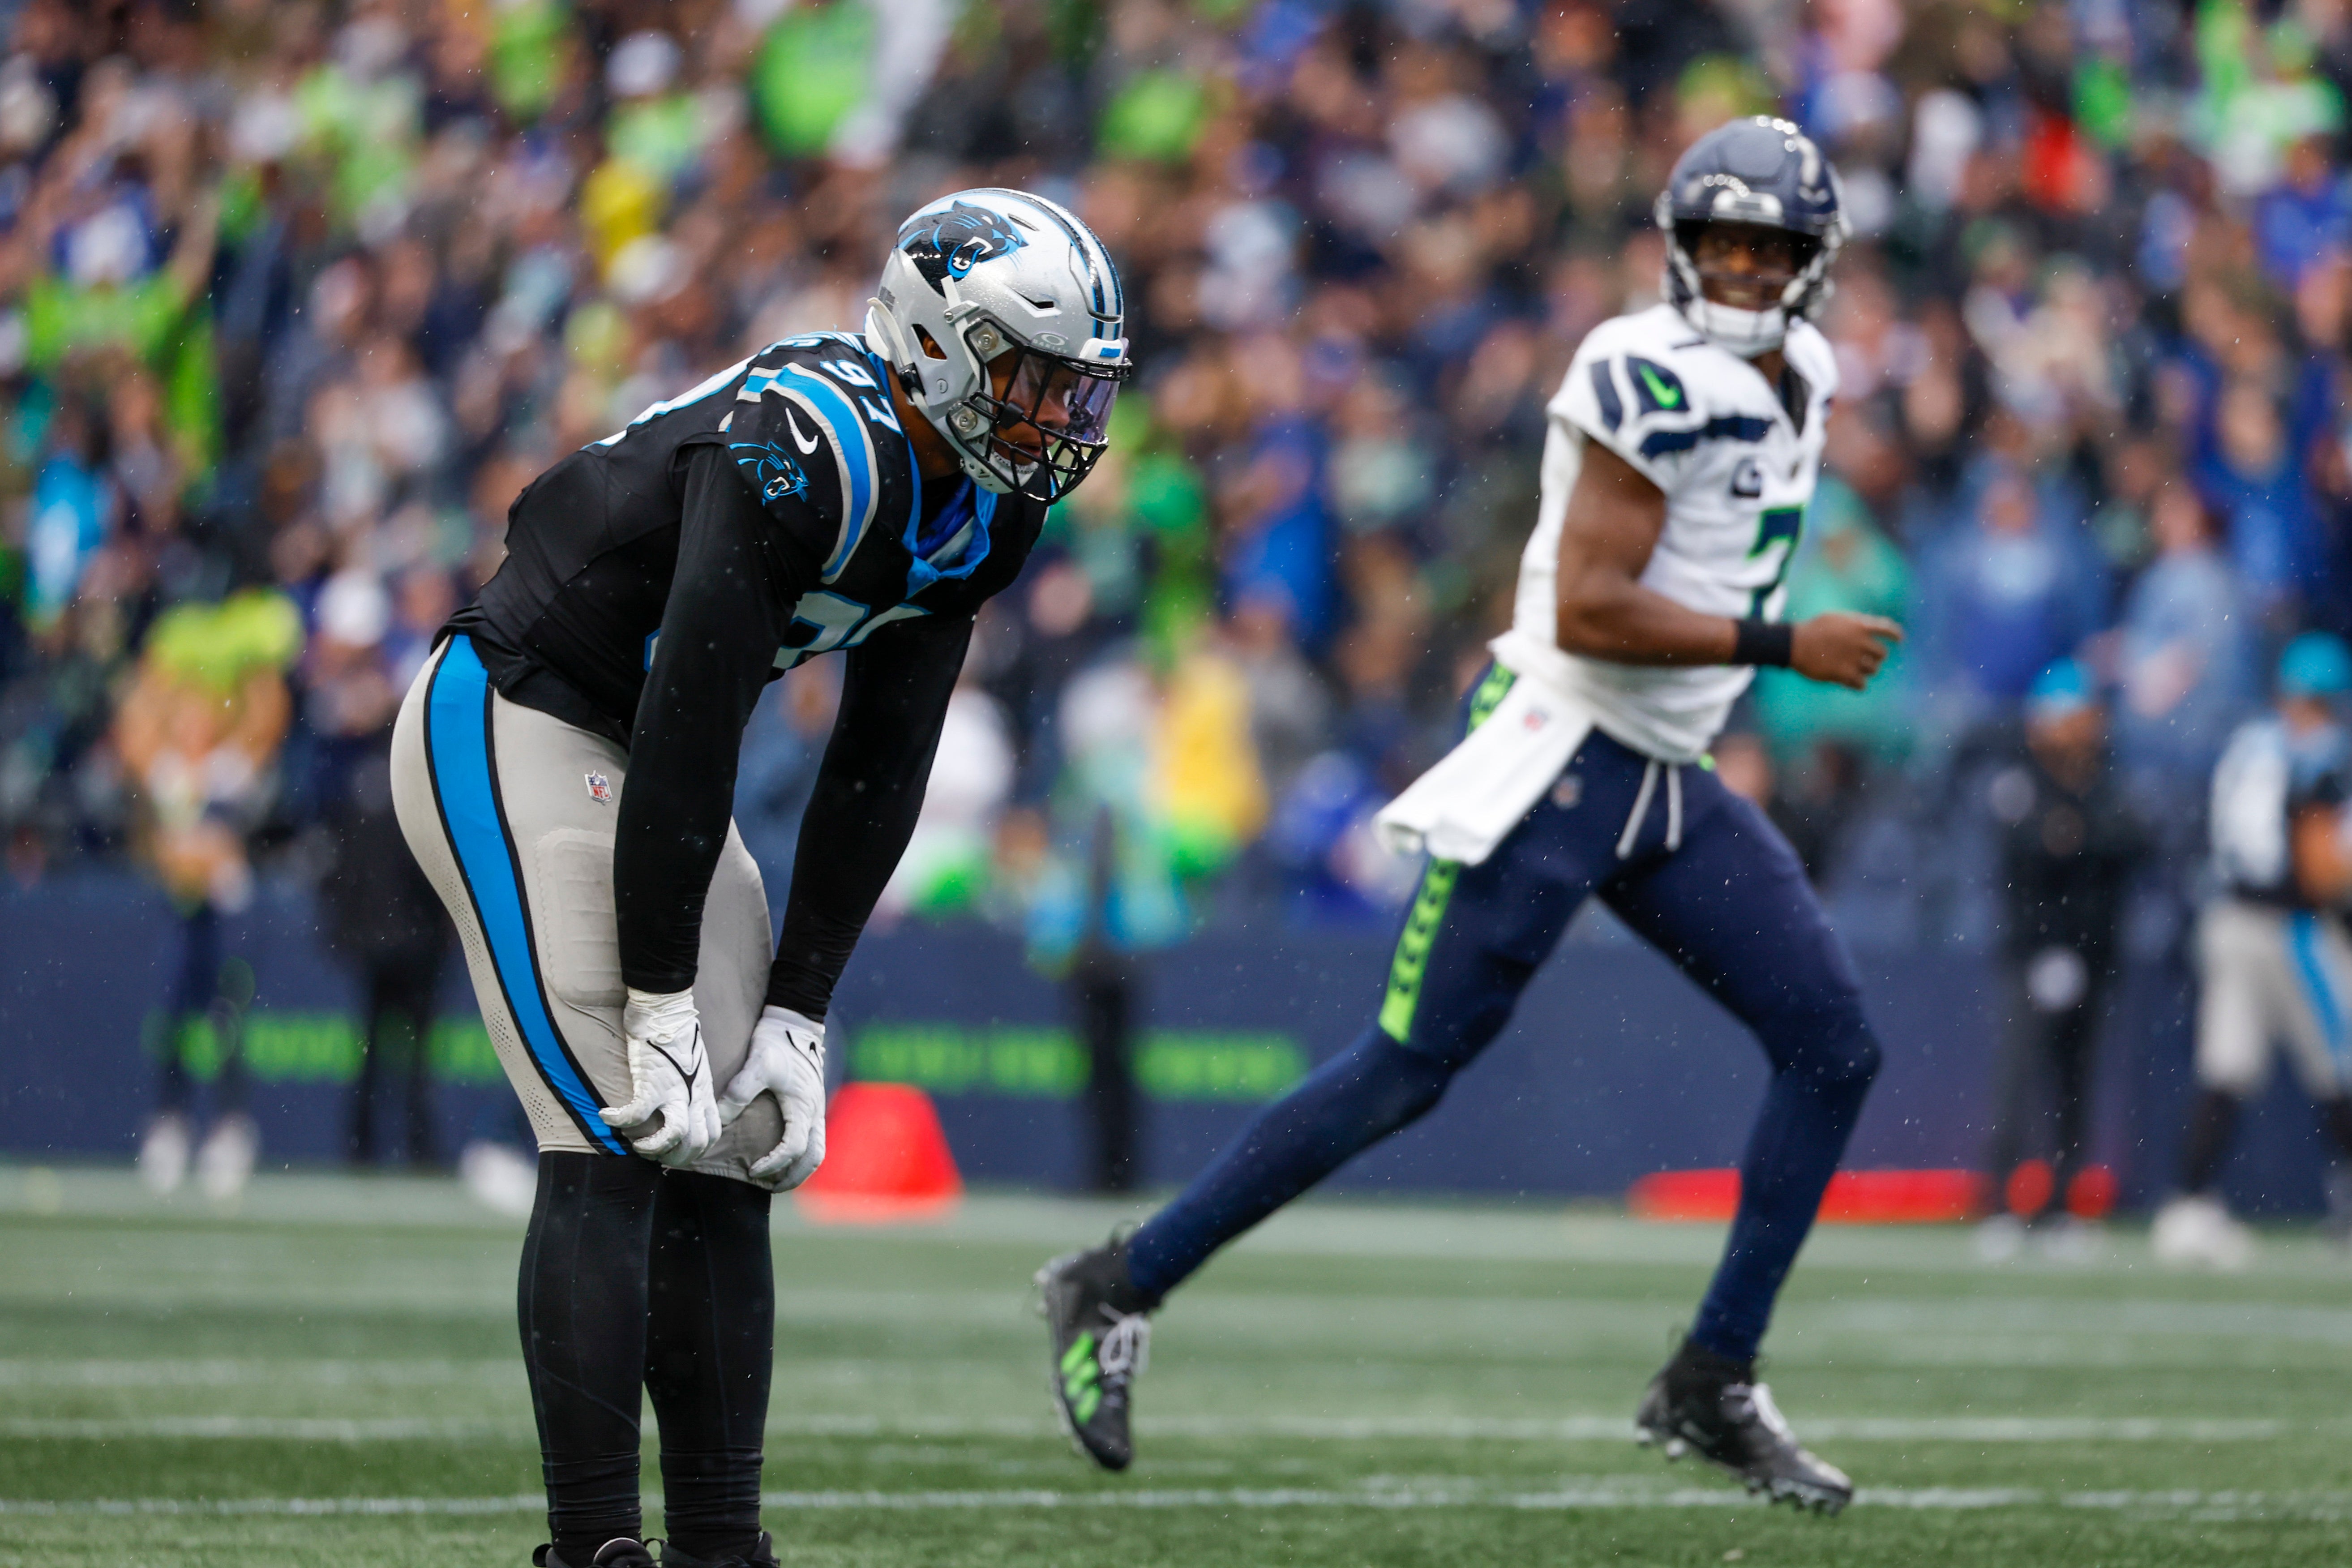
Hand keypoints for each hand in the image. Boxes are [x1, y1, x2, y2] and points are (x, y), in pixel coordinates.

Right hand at [601, 989, 720, 1164]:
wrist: (666, 1009)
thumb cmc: (676, 1035)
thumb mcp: (695, 1067)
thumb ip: (692, 1087)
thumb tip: (680, 1102)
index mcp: (704, 1094)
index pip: (711, 1136)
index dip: (693, 1152)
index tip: (672, 1149)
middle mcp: (694, 1096)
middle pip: (697, 1144)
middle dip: (674, 1158)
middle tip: (652, 1152)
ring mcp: (674, 1090)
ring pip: (675, 1136)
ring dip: (652, 1148)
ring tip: (635, 1144)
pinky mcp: (651, 1081)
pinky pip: (636, 1114)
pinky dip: (618, 1120)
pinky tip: (606, 1115)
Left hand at [719, 1006, 828, 1190]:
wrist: (795, 1023)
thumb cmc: (777, 1043)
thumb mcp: (757, 1065)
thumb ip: (739, 1092)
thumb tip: (722, 1120)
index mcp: (802, 1106)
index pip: (793, 1148)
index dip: (774, 1164)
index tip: (752, 1170)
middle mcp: (814, 1112)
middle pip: (813, 1158)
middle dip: (792, 1177)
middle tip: (768, 1186)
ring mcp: (817, 1109)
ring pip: (817, 1151)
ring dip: (800, 1169)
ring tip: (777, 1178)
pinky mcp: (813, 1105)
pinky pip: (814, 1139)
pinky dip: (802, 1155)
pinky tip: (783, 1155)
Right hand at [1791, 612, 1902, 690]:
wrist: (1795, 644)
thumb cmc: (1812, 629)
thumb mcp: (1835, 619)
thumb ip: (1854, 624)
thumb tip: (1869, 630)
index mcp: (1859, 626)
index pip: (1887, 629)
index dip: (1895, 635)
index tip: (1899, 639)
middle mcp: (1860, 642)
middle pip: (1881, 654)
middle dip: (1876, 657)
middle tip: (1868, 660)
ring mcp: (1853, 659)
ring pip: (1873, 670)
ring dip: (1868, 670)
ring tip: (1857, 671)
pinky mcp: (1844, 674)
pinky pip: (1861, 684)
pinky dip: (1859, 684)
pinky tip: (1853, 682)